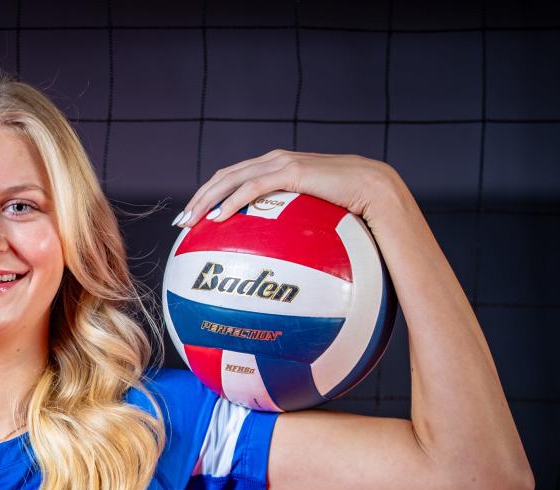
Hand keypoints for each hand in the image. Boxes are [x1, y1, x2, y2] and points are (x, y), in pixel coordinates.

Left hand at [173, 149, 399, 228]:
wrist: (378, 192)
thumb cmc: (352, 210)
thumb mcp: (313, 217)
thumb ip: (293, 225)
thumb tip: (279, 257)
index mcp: (279, 167)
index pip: (235, 177)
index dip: (211, 193)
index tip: (193, 216)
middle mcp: (276, 160)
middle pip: (226, 175)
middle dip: (199, 197)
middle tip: (181, 221)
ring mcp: (283, 162)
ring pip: (232, 178)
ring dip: (207, 199)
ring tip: (190, 222)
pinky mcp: (292, 171)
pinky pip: (253, 187)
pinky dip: (232, 201)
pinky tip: (217, 219)